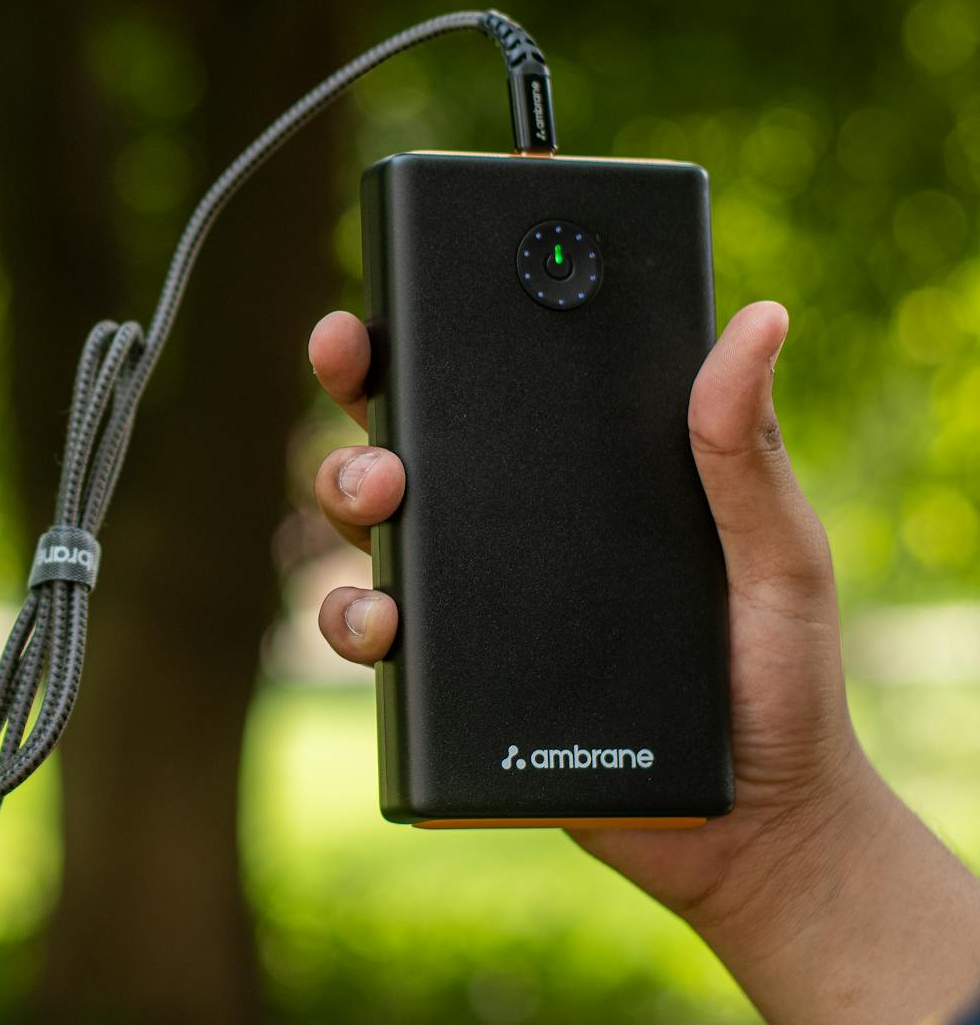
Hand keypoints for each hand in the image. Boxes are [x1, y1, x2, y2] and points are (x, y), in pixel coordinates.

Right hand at [306, 302, 979, 1023]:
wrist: (753, 822)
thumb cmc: (778, 675)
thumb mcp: (777, 551)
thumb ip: (746, 446)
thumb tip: (761, 321)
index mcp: (579, 474)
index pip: (493, 382)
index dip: (425, 328)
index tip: (386, 301)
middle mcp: (508, 526)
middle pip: (403, 433)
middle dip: (358, 392)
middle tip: (359, 368)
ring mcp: (471, 600)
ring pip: (368, 523)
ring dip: (345, 490)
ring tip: (380, 498)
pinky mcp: (446, 679)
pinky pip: (367, 635)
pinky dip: (353, 619)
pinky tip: (385, 625)